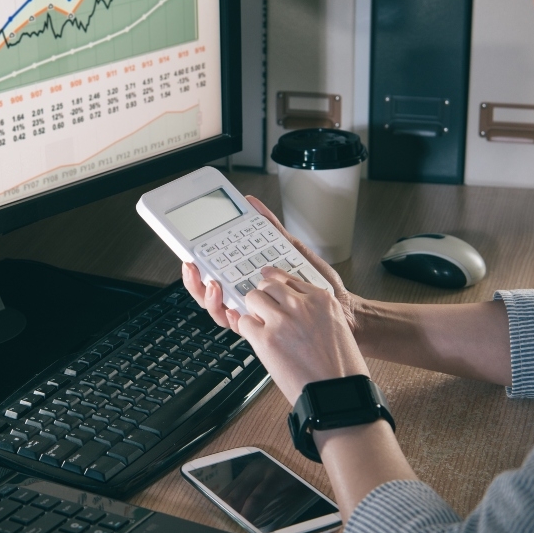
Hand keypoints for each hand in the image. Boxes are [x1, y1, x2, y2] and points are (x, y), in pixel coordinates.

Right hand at [181, 196, 355, 332]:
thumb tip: (252, 203)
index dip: (198, 264)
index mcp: (247, 277)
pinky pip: (241, 325)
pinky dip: (233, 316)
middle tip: (194, 266)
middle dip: (195, 281)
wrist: (343, 308)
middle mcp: (246, 296)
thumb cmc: (317, 284)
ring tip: (214, 284)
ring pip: (219, 310)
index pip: (215, 272)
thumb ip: (271, 229)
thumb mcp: (292, 249)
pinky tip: (235, 306)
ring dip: (210, 298)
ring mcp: (254, 314)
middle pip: (210, 292)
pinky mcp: (265, 330)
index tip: (190, 251)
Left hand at [228, 267, 369, 404]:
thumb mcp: (337, 327)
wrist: (337, 394)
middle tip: (266, 312)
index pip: (290, 280)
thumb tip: (293, 309)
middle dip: (265, 298)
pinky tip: (259, 340)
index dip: (278, 289)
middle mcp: (301, 305)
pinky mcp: (266, 339)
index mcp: (322, 300)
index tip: (273, 292)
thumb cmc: (341, 369)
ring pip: (253, 297)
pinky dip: (248, 330)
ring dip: (254, 311)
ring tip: (261, 326)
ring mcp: (282, 320)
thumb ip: (315, 312)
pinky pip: (245, 322)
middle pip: (269, 285)